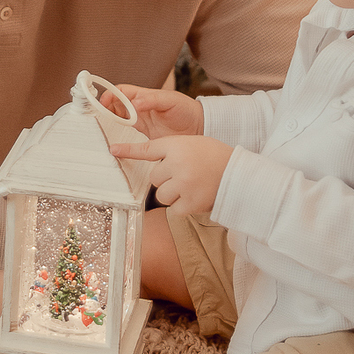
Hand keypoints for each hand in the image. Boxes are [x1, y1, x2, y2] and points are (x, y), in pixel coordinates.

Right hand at [102, 84, 203, 138]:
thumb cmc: (185, 110)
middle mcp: (138, 109)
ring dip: (108, 122)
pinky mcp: (143, 137)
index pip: (120, 92)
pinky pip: (126, 135)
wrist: (198, 128)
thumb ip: (152, 100)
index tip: (104, 102)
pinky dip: (118, 136)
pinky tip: (114, 142)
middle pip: (114, 106)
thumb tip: (135, 103)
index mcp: (143, 96)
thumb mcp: (170, 100)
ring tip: (101, 128)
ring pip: (117, 120)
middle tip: (97, 117)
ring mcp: (140, 122)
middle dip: (104, 109)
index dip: (110, 95)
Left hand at [109, 132, 232, 213]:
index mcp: (178, 145)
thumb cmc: (215, 157)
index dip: (128, 151)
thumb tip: (153, 166)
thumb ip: (172, 152)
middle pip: (154, 177)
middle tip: (185, 175)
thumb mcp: (193, 144)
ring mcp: (183, 184)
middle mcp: (178, 164)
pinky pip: (175, 209)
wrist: (240, 175)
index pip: (147, 149)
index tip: (113, 150)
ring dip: (173, 194)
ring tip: (191, 186)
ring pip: (162, 195)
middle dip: (166, 179)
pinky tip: (196, 197)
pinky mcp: (190, 202)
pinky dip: (183, 207)